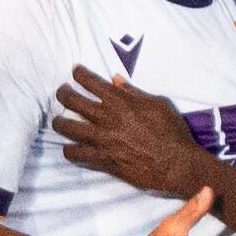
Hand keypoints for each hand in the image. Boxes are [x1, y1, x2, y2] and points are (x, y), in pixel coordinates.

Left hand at [47, 67, 210, 198]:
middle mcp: (107, 119)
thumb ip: (134, 92)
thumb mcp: (157, 104)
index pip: (91, 82)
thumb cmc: (172, 132)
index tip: (75, 70)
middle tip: (62, 92)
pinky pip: (77, 155)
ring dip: (60, 122)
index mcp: (120, 102)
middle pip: (72, 101)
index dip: (79, 74)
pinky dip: (70, 150)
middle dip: (63, 93)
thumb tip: (116, 80)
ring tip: (59, 121)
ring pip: (68, 128)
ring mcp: (102, 141)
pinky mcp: (102, 160)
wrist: (176, 164)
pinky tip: (70, 148)